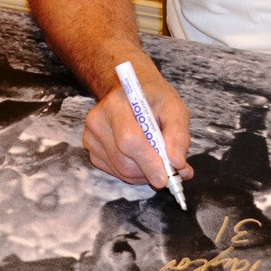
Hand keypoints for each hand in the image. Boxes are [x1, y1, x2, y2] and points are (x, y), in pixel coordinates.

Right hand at [81, 68, 193, 186]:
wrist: (133, 93)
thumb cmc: (155, 100)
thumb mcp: (174, 108)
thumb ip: (178, 135)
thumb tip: (177, 163)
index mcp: (116, 103)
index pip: (129, 139)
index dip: (148, 161)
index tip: (166, 177)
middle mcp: (98, 120)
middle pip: (124, 160)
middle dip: (150, 171)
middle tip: (169, 172)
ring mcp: (91, 137)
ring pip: (121, 171)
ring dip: (144, 174)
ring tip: (158, 160)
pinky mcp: (92, 150)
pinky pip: (116, 173)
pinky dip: (134, 173)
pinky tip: (142, 159)